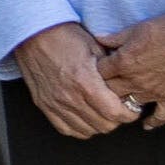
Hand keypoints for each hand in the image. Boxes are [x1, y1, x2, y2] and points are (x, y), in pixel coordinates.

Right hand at [10, 21, 138, 139]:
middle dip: (116, 119)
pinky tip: (84, 117)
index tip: (132, 109)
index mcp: (85, 82)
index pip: (115, 113)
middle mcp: (69, 97)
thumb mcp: (96, 48)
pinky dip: (79, 127)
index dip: (129, 114)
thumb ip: (112, 70)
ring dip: (98, 124)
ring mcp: (54, 103)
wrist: (33, 33)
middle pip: (103, 125)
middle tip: (118, 108)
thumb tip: (127, 85)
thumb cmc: (65, 36)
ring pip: (87, 130)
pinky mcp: (44, 105)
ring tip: (101, 112)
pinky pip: (66, 129)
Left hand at [95, 12, 164, 128]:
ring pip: (130, 105)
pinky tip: (147, 125)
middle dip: (104, 89)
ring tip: (121, 103)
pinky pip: (161, 116)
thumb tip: (98, 39)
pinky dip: (153, 122)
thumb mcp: (138, 28)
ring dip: (125, 104)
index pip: (98, 73)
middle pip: (110, 92)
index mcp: (124, 63)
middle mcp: (135, 81)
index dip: (96, 71)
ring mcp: (154, 93)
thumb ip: (116, 37)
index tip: (97, 71)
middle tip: (104, 88)